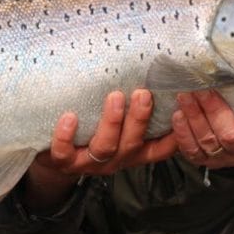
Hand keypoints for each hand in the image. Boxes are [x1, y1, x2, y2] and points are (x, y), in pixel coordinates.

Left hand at [21, 90, 177, 211]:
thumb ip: (130, 108)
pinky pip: (65, 153)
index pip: (160, 148)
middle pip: (133, 143)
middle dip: (139, 118)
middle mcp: (115, 159)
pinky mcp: (64, 162)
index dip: (175, 136)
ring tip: (114, 97)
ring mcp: (90, 162)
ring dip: (112, 121)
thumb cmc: (89, 134)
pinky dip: (66, 136)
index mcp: (131, 151)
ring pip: (105, 147)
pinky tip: (69, 117)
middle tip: (142, 94)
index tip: (181, 112)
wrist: (52, 161)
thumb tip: (145, 70)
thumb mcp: (115, 126)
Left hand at [171, 91, 233, 169]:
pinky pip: (192, 150)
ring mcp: (224, 156)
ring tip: (184, 95)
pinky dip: (183, 132)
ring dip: (194, 116)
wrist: (228, 127)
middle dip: (214, 110)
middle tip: (201, 88)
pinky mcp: (203, 159)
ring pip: (209, 141)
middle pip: (232, 135)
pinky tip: (178, 115)